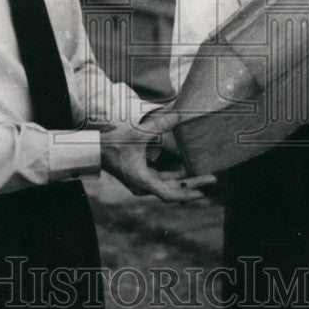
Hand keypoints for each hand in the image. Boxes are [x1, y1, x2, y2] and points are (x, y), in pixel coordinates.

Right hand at [98, 112, 215, 202]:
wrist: (94, 149)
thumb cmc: (114, 142)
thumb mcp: (139, 132)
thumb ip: (161, 123)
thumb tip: (181, 113)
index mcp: (142, 180)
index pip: (169, 194)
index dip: (187, 194)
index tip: (203, 192)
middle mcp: (143, 185)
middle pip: (173, 189)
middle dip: (193, 184)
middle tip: (213, 178)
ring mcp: (142, 182)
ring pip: (168, 184)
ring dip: (185, 179)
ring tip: (203, 172)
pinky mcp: (140, 177)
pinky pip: (162, 179)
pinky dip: (174, 175)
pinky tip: (185, 168)